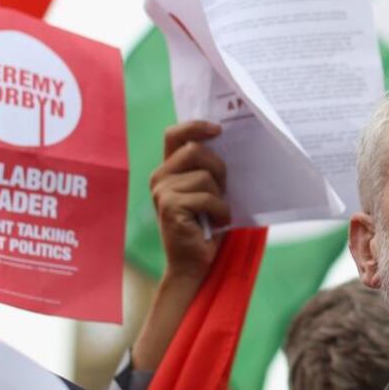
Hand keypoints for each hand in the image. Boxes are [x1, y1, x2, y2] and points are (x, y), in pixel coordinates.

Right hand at [149, 120, 229, 282]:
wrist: (194, 263)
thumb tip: (228, 142)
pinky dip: (221, 211)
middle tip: (223, 190)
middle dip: (218, 168)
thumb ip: (208, 168)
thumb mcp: (208, 190)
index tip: (218, 129)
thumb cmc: (207, 225)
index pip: (174, 134)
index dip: (195, 126)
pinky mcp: (170, 206)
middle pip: (196, 151)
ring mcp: (162, 191)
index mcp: (168, 169)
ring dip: (220, 196)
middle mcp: (160, 177)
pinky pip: (208, 197)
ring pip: (205, 176)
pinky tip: (216, 223)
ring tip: (215, 213)